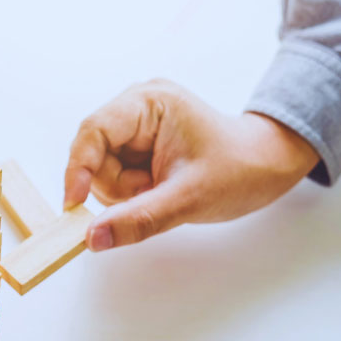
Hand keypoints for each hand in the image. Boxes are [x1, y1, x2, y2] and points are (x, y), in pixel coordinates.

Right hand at [63, 79, 319, 250]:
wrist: (266, 168)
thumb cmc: (239, 170)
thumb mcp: (188, 199)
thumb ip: (138, 219)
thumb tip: (93, 238)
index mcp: (149, 102)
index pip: (94, 131)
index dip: (79, 169)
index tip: (74, 205)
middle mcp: (137, 109)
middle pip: (94, 155)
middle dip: (117, 186)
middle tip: (151, 194)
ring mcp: (136, 129)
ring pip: (101, 172)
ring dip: (124, 194)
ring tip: (161, 191)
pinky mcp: (137, 149)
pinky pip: (113, 179)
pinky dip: (130, 195)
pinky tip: (156, 190)